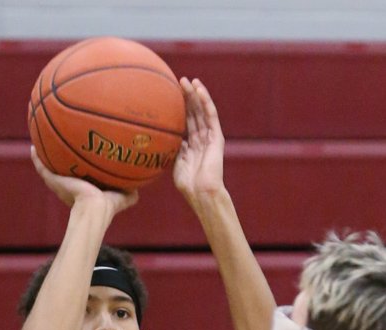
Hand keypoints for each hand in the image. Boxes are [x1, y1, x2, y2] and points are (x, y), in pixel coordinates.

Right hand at [28, 147, 137, 217]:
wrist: (95, 209)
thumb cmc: (108, 207)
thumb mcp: (121, 198)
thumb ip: (129, 195)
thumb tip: (138, 191)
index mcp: (83, 192)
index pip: (78, 180)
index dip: (77, 172)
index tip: (76, 162)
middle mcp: (70, 188)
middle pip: (62, 174)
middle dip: (59, 163)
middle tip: (55, 149)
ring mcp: (60, 185)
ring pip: (49, 169)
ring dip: (44, 158)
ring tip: (39, 144)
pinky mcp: (54, 182)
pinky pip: (43, 168)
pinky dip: (37, 159)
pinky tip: (33, 147)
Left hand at [173, 78, 224, 199]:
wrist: (202, 192)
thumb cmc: (189, 185)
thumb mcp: (176, 164)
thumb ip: (174, 149)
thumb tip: (168, 136)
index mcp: (192, 145)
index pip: (186, 121)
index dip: (180, 108)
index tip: (170, 94)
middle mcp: (202, 138)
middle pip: (194, 113)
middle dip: (187, 96)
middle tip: (178, 81)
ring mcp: (210, 137)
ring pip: (202, 110)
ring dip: (195, 94)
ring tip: (187, 80)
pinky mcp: (217, 136)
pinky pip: (211, 115)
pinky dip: (206, 101)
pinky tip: (199, 89)